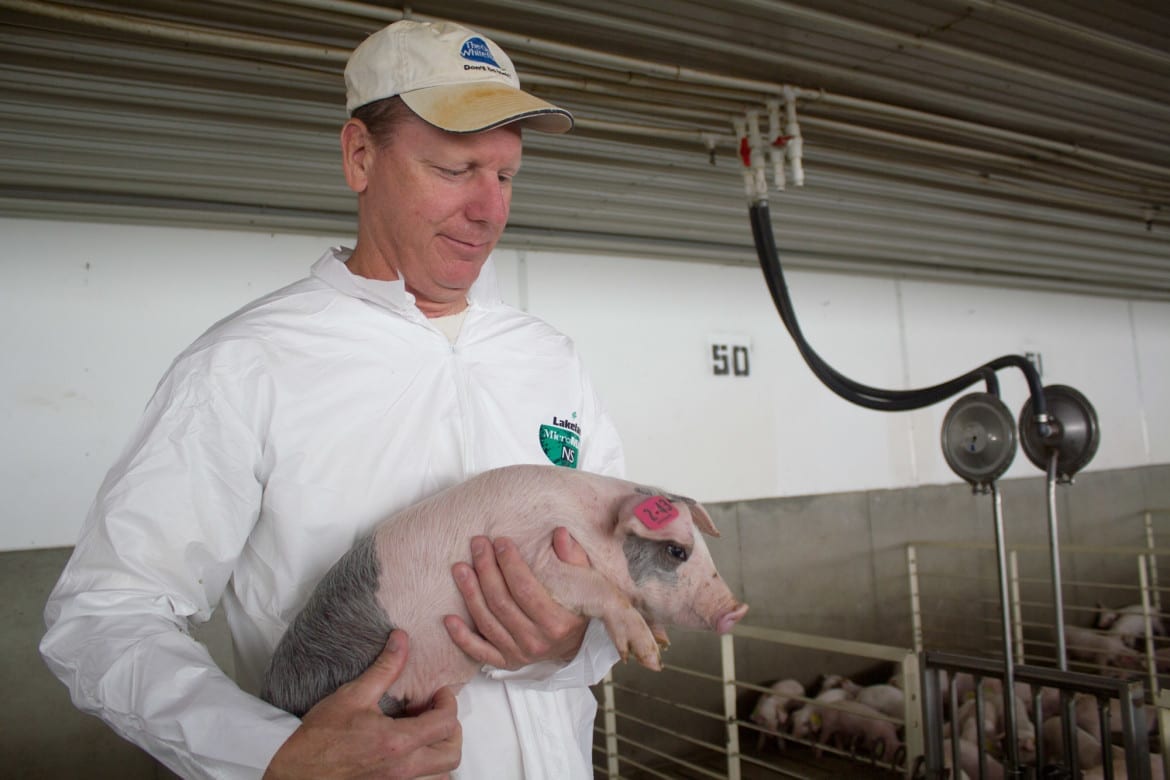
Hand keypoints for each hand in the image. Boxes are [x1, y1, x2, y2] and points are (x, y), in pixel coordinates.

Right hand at [264, 630, 460, 779]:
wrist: (295, 770)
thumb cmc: (319, 737)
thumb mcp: (353, 696)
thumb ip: (384, 668)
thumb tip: (401, 640)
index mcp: (397, 742)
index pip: (445, 723)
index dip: (447, 703)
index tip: (438, 694)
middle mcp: (402, 769)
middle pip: (451, 754)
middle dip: (451, 729)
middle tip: (436, 713)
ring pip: (441, 775)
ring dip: (440, 752)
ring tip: (424, 734)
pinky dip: (427, 770)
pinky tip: (410, 752)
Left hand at [445, 528, 590, 668]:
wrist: (575, 644)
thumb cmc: (578, 607)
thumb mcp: (586, 582)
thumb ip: (573, 558)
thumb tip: (559, 533)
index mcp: (558, 623)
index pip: (526, 589)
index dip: (510, 564)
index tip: (500, 542)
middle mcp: (537, 642)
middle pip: (502, 603)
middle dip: (486, 570)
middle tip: (477, 544)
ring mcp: (519, 654)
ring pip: (487, 622)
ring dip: (470, 594)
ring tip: (460, 568)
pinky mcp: (506, 662)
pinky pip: (479, 651)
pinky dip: (462, 637)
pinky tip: (449, 618)